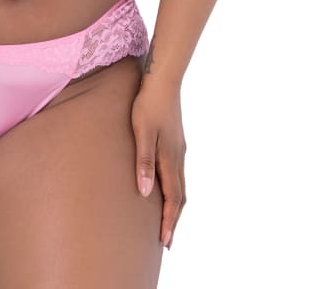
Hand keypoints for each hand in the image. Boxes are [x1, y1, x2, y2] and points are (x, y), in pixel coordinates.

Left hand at [130, 78, 186, 249]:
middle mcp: (178, 157)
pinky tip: (167, 188)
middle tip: (167, 241)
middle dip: (174, 220)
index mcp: (170, 158)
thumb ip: (143, 161)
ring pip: (181, 185)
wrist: (163, 80)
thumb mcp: (141, 131)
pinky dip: (175, 189)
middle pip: (180, 197)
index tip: (164, 242)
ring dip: (176, 206)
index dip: (169, 221)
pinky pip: (178, 173)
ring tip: (168, 221)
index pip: (173, 199)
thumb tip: (144, 193)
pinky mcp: (176, 141)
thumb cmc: (148, 104)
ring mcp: (179, 149)